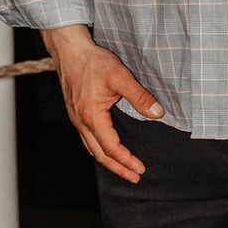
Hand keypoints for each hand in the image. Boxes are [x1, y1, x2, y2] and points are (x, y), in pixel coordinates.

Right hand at [42, 24, 162, 182]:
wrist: (70, 49)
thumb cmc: (93, 61)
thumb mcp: (120, 76)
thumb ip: (139, 96)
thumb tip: (157, 113)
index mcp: (92, 116)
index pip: (111, 148)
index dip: (126, 160)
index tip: (141, 168)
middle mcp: (81, 121)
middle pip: (99, 154)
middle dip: (118, 169)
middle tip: (134, 178)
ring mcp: (76, 118)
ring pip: (91, 148)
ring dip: (107, 161)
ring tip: (122, 168)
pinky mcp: (75, 112)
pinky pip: (86, 138)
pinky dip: (98, 149)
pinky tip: (106, 148)